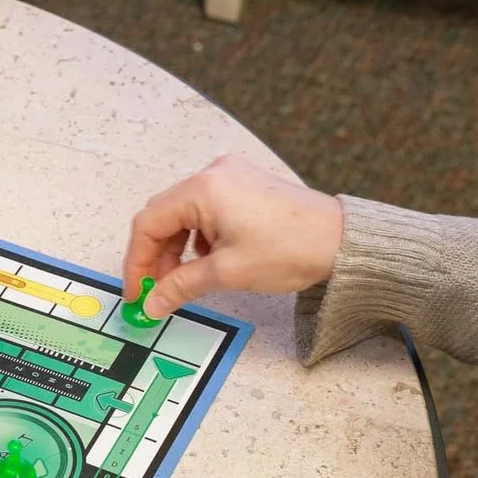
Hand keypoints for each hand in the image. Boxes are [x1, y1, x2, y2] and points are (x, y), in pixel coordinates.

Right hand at [122, 155, 345, 318]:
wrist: (340, 240)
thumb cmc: (292, 248)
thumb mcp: (227, 273)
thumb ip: (180, 286)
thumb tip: (153, 303)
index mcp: (203, 189)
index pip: (148, 223)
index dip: (137, 261)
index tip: (137, 290)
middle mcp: (213, 174)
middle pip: (163, 215)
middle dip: (156, 256)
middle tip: (156, 291)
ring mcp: (230, 176)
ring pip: (184, 214)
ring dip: (177, 248)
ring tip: (184, 281)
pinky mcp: (244, 185)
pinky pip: (206, 209)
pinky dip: (198, 237)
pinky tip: (209, 261)